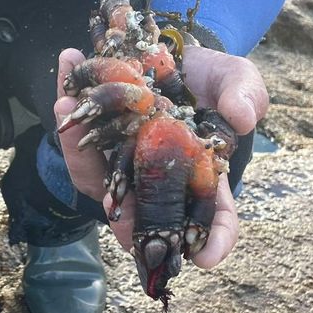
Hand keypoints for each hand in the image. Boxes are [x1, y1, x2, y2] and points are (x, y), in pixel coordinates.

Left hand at [53, 46, 268, 267]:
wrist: (177, 54)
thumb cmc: (214, 80)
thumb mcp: (237, 80)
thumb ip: (245, 95)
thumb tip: (243, 118)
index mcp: (202, 175)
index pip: (214, 218)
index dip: (214, 241)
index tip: (206, 258)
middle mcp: (158, 179)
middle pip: (142, 211)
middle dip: (125, 219)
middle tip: (117, 218)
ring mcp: (124, 161)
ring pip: (97, 172)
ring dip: (77, 147)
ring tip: (67, 110)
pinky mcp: (96, 138)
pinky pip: (77, 129)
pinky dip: (69, 102)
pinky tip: (67, 65)